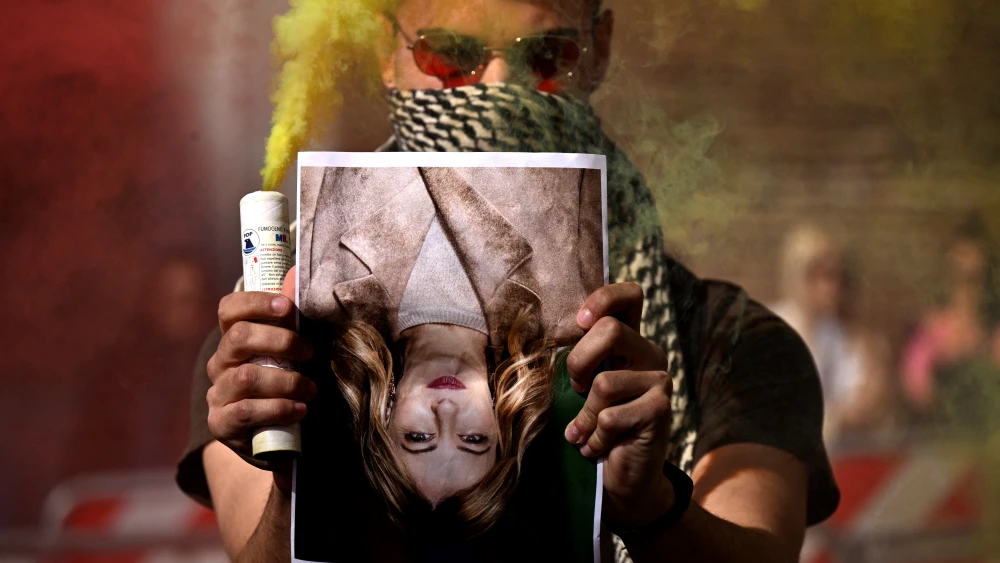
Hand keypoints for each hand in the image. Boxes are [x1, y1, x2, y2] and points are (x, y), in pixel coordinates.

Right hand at [206, 267, 315, 461]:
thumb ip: (290, 319)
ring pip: (246, 376)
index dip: (256, 302)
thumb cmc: (287, 384)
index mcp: (234, 339)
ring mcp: (217, 393)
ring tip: (311, 389)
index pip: (229, 309)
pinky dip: (278, 408)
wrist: (278, 438)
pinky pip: (245, 411)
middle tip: (310, 352)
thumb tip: (292, 274)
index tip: (287, 308)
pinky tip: (300, 409)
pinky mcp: (221, 424)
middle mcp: (220, 363)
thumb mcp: (292, 352)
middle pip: (239, 337)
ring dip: (287, 380)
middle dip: (281, 341)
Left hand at [564, 283, 675, 527]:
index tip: (579, 321)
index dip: (604, 298)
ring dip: (584, 415)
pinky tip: (598, 447)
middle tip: (577, 389)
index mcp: (630, 341)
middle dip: (579, 362)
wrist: (620, 479)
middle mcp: (649, 354)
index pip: (629, 296)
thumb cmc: (594, 428)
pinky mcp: (661, 409)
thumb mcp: (582, 388)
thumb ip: (579, 360)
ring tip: (585, 432)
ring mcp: (660, 380)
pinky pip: (611, 417)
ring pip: (604, 382)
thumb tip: (553, 342)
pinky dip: (594, 437)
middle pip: (610, 330)